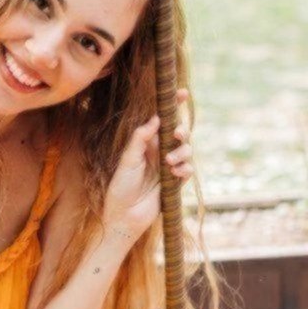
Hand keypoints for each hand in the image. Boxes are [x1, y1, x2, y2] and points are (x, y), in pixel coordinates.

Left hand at [103, 88, 192, 237]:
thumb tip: (155, 118)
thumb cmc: (120, 188)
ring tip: (169, 162)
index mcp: (145, 144)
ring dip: (182, 152)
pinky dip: (185, 169)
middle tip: (176, 135)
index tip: (181, 91)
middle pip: (178, 134)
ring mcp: (168, 167)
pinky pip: (188, 170)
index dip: (173, 106)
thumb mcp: (127, 161)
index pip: (161, 121)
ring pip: (186, 151)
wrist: (124, 217)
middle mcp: (158, 153)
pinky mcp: (175, 183)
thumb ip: (140, 140)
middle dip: (181, 131)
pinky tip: (176, 173)